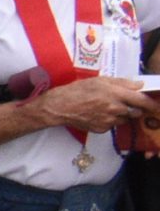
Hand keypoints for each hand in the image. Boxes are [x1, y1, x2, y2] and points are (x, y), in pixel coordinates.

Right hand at [31, 75, 159, 133]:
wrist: (60, 107)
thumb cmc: (78, 90)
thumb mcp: (100, 80)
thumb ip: (122, 83)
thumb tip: (138, 86)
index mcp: (115, 94)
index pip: (141, 100)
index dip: (151, 103)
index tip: (154, 104)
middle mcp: (115, 109)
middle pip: (135, 112)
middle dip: (134, 109)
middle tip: (125, 104)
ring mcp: (109, 121)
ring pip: (124, 119)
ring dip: (121, 115)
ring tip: (107, 108)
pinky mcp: (102, 129)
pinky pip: (113, 125)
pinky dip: (110, 121)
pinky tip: (98, 114)